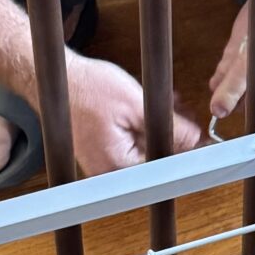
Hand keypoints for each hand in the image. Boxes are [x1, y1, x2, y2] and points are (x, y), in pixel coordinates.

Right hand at [66, 52, 201, 176]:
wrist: (57, 81)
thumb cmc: (86, 89)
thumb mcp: (135, 103)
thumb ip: (168, 125)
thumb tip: (195, 140)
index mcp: (116, 165)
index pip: (163, 166)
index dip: (184, 149)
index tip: (197, 137)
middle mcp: (108, 172)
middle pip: (155, 160)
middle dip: (172, 135)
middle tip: (181, 113)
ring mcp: (103, 165)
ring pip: (145, 152)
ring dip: (159, 129)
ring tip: (165, 105)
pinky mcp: (103, 155)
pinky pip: (132, 147)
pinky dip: (143, 129)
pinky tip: (146, 111)